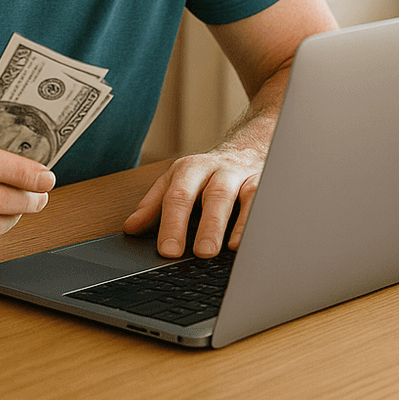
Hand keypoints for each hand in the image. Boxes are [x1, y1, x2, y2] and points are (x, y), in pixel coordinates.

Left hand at [122, 144, 263, 258]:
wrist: (247, 146)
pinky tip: (255, 239)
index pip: (179, 196)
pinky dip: (260, 219)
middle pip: (213, 196)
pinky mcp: (267, 182)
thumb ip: (153, 205)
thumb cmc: (207, 172)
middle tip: (201, 253)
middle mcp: (218, 170)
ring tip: (228, 249)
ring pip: (245, 195)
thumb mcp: (176, 181)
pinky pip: (267, 200)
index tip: (168, 251)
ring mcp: (245, 176)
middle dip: (207, 225)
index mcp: (190, 170)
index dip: (173, 224)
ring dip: (237, 224)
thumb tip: (131, 227)